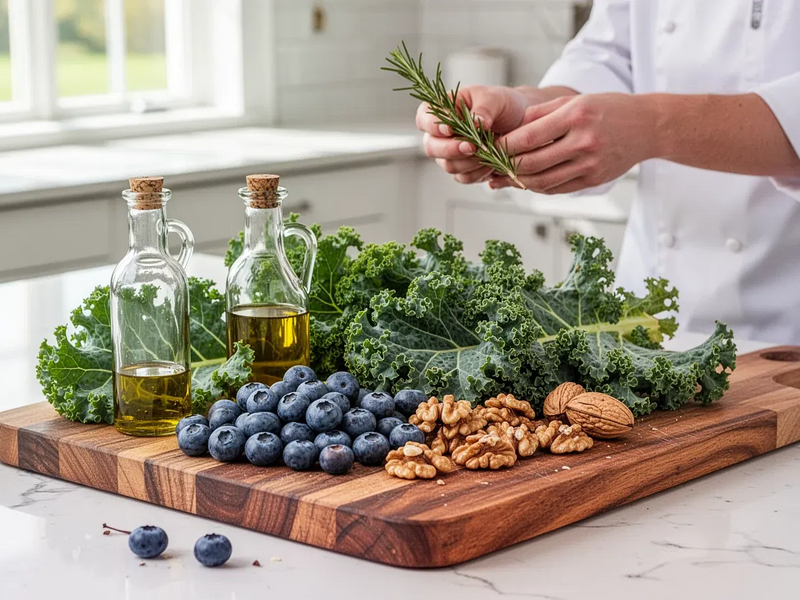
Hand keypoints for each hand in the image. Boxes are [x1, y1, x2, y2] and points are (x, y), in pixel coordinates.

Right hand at [417, 86, 529, 183]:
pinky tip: (491, 163)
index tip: (449, 129)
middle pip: (431, 147)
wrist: (519, 122)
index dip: (432, 126)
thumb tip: (477, 122)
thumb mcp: (495, 99)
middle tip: (472, 146)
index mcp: (442, 110)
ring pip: (448, 165)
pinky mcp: (463, 169)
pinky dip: (478, 173)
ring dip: (468, 162)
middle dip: (451, 149)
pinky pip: (463, 177)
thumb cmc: (502, 105)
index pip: (424, 119)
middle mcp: (440, 134)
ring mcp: (450, 154)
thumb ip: (484, 109)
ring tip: (487, 152)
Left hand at [490, 93, 657, 192]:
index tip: (488, 146)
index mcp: (576, 116)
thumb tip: (510, 130)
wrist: (647, 126)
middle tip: (489, 165)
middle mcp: (584, 142)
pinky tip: (525, 182)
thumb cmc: (607, 109)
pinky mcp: (594, 180)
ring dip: (518, 182)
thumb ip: (542, 114)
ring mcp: (590, 164)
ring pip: (543, 181)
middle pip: (532, 162)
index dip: (503, 145)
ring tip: (502, 177)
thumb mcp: (575, 100)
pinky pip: (557, 189)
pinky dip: (537, 187)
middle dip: (505, 166)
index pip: (529, 137)